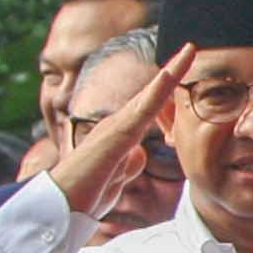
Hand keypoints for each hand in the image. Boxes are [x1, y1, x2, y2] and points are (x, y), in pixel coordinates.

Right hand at [46, 43, 191, 222]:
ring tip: (190, 51)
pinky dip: (157, 90)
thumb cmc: (83, 195)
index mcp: (121, 136)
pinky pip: (141, 108)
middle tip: (193, 47)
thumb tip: (140, 153)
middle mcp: (117, 125)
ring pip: (150, 95)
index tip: (185, 69)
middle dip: (173, 70)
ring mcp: (116, 126)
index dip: (167, 89)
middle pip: (152, 94)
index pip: (150, 108)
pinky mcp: (116, 134)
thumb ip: (128, 166)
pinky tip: (171, 74)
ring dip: (170, 72)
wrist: (59, 205)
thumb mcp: (116, 181)